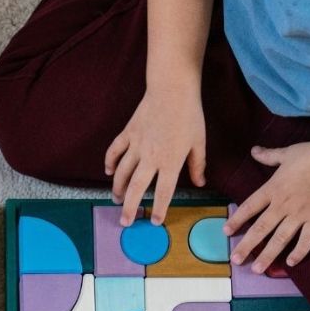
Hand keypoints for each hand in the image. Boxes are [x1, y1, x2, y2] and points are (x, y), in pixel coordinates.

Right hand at [105, 87, 206, 226]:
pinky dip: (110, 162)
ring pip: (122, 173)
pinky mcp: (128, 134)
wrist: (172, 89)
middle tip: (125, 221)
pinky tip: (109, 172)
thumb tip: (200, 183)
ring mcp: (136, 145)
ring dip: (118, 189)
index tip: (155, 221)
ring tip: (117, 199)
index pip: (164, 191)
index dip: (159, 208)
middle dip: (130, 207)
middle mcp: (151, 157)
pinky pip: (115, 151)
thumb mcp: (199, 141)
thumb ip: (197, 165)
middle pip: (137, 188)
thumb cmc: (190, 115)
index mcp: (171, 161)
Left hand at [225, 141, 309, 273]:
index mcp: (272, 189)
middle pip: (260, 228)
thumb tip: (254, 150)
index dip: (236, 220)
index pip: (249, 207)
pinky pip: (307, 239)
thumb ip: (269, 155)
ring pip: (280, 238)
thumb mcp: (287, 153)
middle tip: (235, 260)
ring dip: (267, 255)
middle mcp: (282, 205)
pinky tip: (290, 263)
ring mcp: (300, 214)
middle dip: (246, 245)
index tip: (225, 232)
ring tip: (256, 269)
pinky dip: (299, 252)